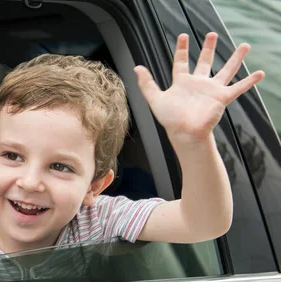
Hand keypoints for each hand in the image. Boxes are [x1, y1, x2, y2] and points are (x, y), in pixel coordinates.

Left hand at [135, 32, 264, 142]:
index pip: (181, 62)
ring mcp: (211, 90)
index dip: (181, 49)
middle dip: (208, 48)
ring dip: (235, 58)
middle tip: (211, 34)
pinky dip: (249, 81)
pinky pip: (238, 88)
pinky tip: (260, 73)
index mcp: (182, 82)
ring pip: (226, 70)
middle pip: (205, 62)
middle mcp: (198, 84)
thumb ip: (147, 83)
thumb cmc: (170, 119)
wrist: (184, 132)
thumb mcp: (155, 98)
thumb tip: (136, 67)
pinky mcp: (221, 98)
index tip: (183, 36)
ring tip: (244, 46)